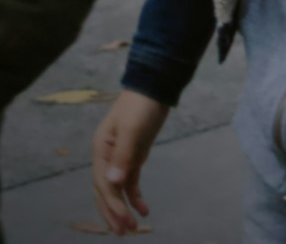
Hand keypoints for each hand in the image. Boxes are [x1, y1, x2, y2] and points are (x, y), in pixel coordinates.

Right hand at [92, 90, 168, 235]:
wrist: (154, 87)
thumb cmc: (141, 106)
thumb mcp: (132, 129)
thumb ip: (123, 156)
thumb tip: (113, 183)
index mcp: (101, 149)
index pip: (103, 184)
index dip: (112, 204)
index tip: (124, 221)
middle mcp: (106, 156)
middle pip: (105, 191)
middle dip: (113, 213)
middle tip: (123, 233)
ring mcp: (119, 158)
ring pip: (116, 190)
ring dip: (122, 209)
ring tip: (131, 229)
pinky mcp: (133, 157)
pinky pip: (130, 183)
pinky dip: (135, 197)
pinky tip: (144, 210)